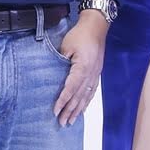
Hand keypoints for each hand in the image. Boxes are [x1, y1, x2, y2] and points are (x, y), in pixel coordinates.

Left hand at [53, 9, 108, 126]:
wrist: (96, 27)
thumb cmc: (80, 34)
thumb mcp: (66, 46)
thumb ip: (60, 61)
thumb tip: (53, 75)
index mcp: (82, 67)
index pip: (71, 88)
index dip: (63, 101)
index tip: (56, 111)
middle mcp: (90, 74)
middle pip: (79, 96)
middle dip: (70, 110)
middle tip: (62, 123)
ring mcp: (95, 74)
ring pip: (86, 96)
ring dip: (79, 110)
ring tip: (72, 121)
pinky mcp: (97, 73)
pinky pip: (92, 91)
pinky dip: (87, 102)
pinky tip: (83, 108)